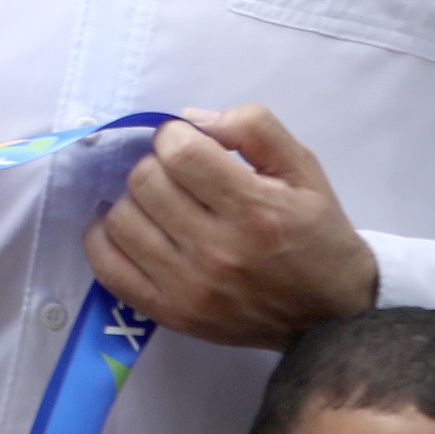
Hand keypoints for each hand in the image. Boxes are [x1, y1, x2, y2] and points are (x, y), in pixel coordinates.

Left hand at [82, 106, 376, 348]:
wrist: (329, 314)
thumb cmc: (316, 235)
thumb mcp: (304, 169)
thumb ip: (254, 129)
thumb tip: (192, 119)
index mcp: (256, 210)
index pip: (180, 155)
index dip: (175, 136)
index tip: (186, 143)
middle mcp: (218, 251)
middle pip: (145, 183)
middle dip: (156, 165)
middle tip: (176, 175)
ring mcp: (189, 287)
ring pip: (121, 220)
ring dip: (133, 201)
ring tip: (158, 204)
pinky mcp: (170, 313)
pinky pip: (109, 268)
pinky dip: (105, 241)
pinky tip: (130, 228)